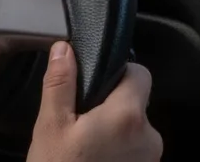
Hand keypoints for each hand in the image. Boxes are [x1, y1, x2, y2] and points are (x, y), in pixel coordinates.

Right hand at [27, 42, 161, 161]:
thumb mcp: (50, 126)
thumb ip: (60, 83)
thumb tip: (64, 49)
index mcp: (128, 116)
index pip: (141, 74)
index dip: (121, 72)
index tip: (98, 83)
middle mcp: (148, 139)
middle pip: (137, 103)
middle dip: (113, 106)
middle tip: (83, 120)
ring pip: (135, 131)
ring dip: (116, 132)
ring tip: (86, 146)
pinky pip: (134, 154)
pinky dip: (118, 154)